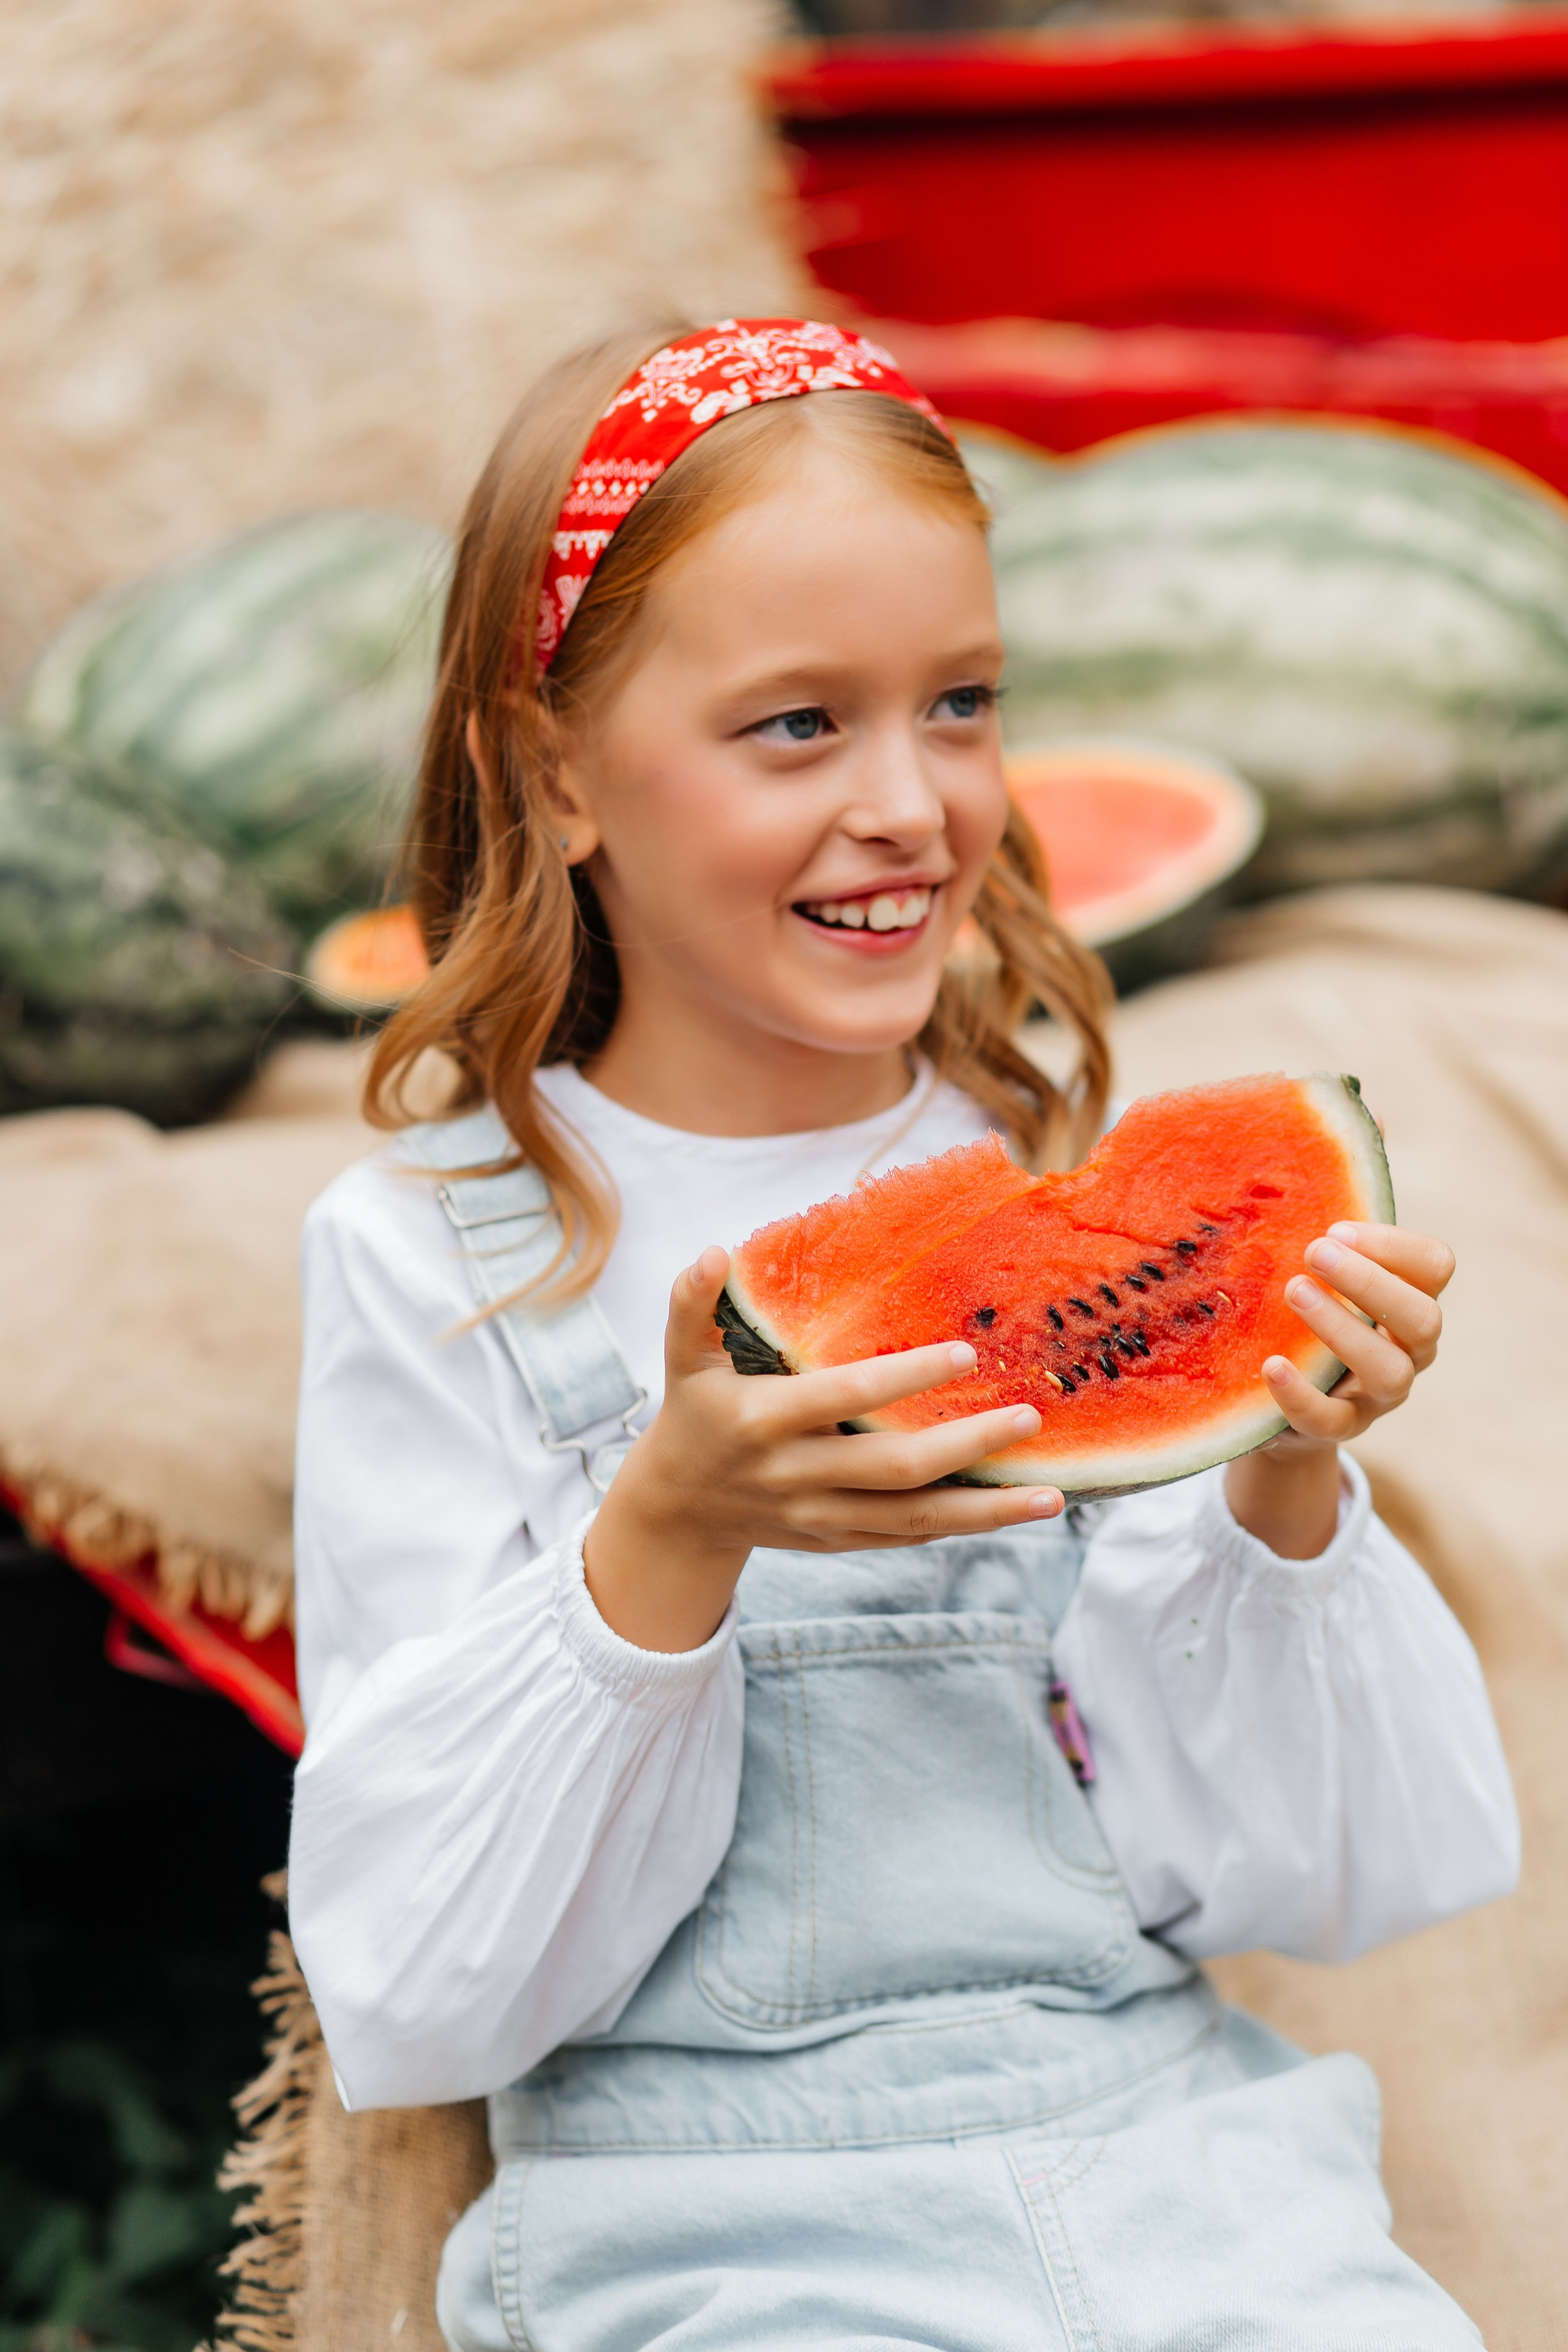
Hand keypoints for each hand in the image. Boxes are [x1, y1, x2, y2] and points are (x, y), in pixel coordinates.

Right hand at [583, 1246, 1063, 1651]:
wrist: (677, 1513)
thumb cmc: (693, 1417)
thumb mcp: (682, 1360)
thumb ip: (692, 1305)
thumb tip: (715, 1251)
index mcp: (763, 1422)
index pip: (844, 1398)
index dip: (903, 1377)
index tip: (964, 1352)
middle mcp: (796, 1476)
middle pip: (894, 1467)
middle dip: (966, 1447)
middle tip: (1029, 1417)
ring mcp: (820, 1516)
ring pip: (913, 1519)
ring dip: (986, 1510)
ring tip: (1052, 1496)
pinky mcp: (837, 1540)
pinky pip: (907, 1537)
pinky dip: (960, 1527)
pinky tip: (1013, 1512)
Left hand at [1226, 1221, 1453, 1557]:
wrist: (1278, 1404)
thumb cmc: (1304, 1319)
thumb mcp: (1320, 1274)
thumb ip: (1334, 1225)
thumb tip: (1348, 1134)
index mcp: (1410, 1301)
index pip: (1435, 1267)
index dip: (1395, 1245)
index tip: (1336, 1228)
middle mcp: (1408, 1350)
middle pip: (1423, 1318)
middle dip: (1371, 1282)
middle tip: (1313, 1252)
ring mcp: (1379, 1396)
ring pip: (1390, 1370)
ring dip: (1343, 1328)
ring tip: (1293, 1292)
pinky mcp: (1339, 1429)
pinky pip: (1330, 1420)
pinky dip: (1301, 1394)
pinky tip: (1271, 1366)